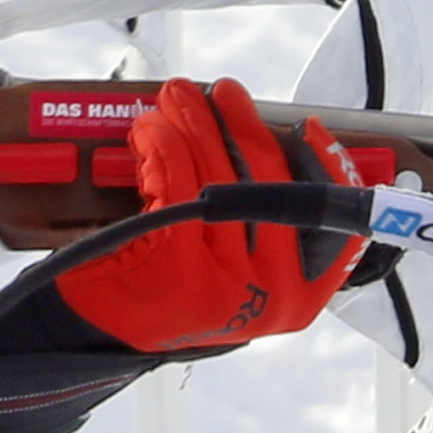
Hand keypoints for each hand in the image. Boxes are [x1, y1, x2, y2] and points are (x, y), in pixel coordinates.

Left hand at [50, 78, 367, 359]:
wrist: (98, 340)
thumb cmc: (168, 299)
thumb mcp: (234, 276)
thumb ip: (263, 228)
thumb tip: (266, 143)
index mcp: (299, 297)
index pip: (334, 220)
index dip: (328, 167)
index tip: (308, 128)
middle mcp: (272, 293)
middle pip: (269, 180)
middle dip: (242, 124)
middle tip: (223, 91)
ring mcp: (227, 281)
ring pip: (219, 171)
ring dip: (196, 122)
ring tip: (177, 96)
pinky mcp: (177, 264)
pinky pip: (176, 179)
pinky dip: (162, 143)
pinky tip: (150, 129)